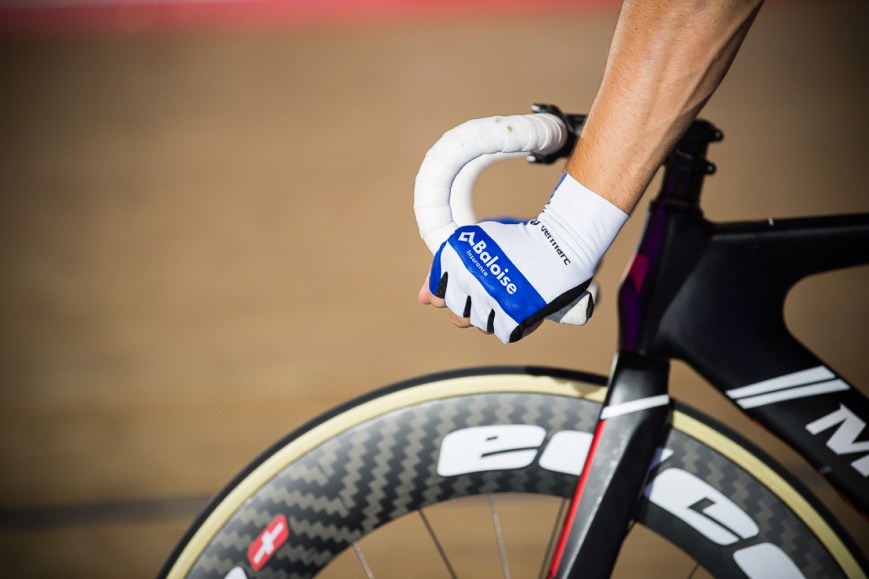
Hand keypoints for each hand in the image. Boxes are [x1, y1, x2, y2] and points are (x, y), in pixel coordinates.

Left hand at [419, 173, 627, 342]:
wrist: (561, 243)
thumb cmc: (519, 238)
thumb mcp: (477, 242)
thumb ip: (445, 269)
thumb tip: (422, 299)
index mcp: (454, 258)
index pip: (436, 295)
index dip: (451, 294)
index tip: (469, 286)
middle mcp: (467, 280)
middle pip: (457, 314)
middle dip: (472, 306)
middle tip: (492, 291)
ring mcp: (488, 299)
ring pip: (478, 324)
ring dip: (492, 315)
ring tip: (508, 297)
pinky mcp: (511, 317)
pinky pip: (501, 333)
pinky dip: (512, 324)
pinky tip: (521, 308)